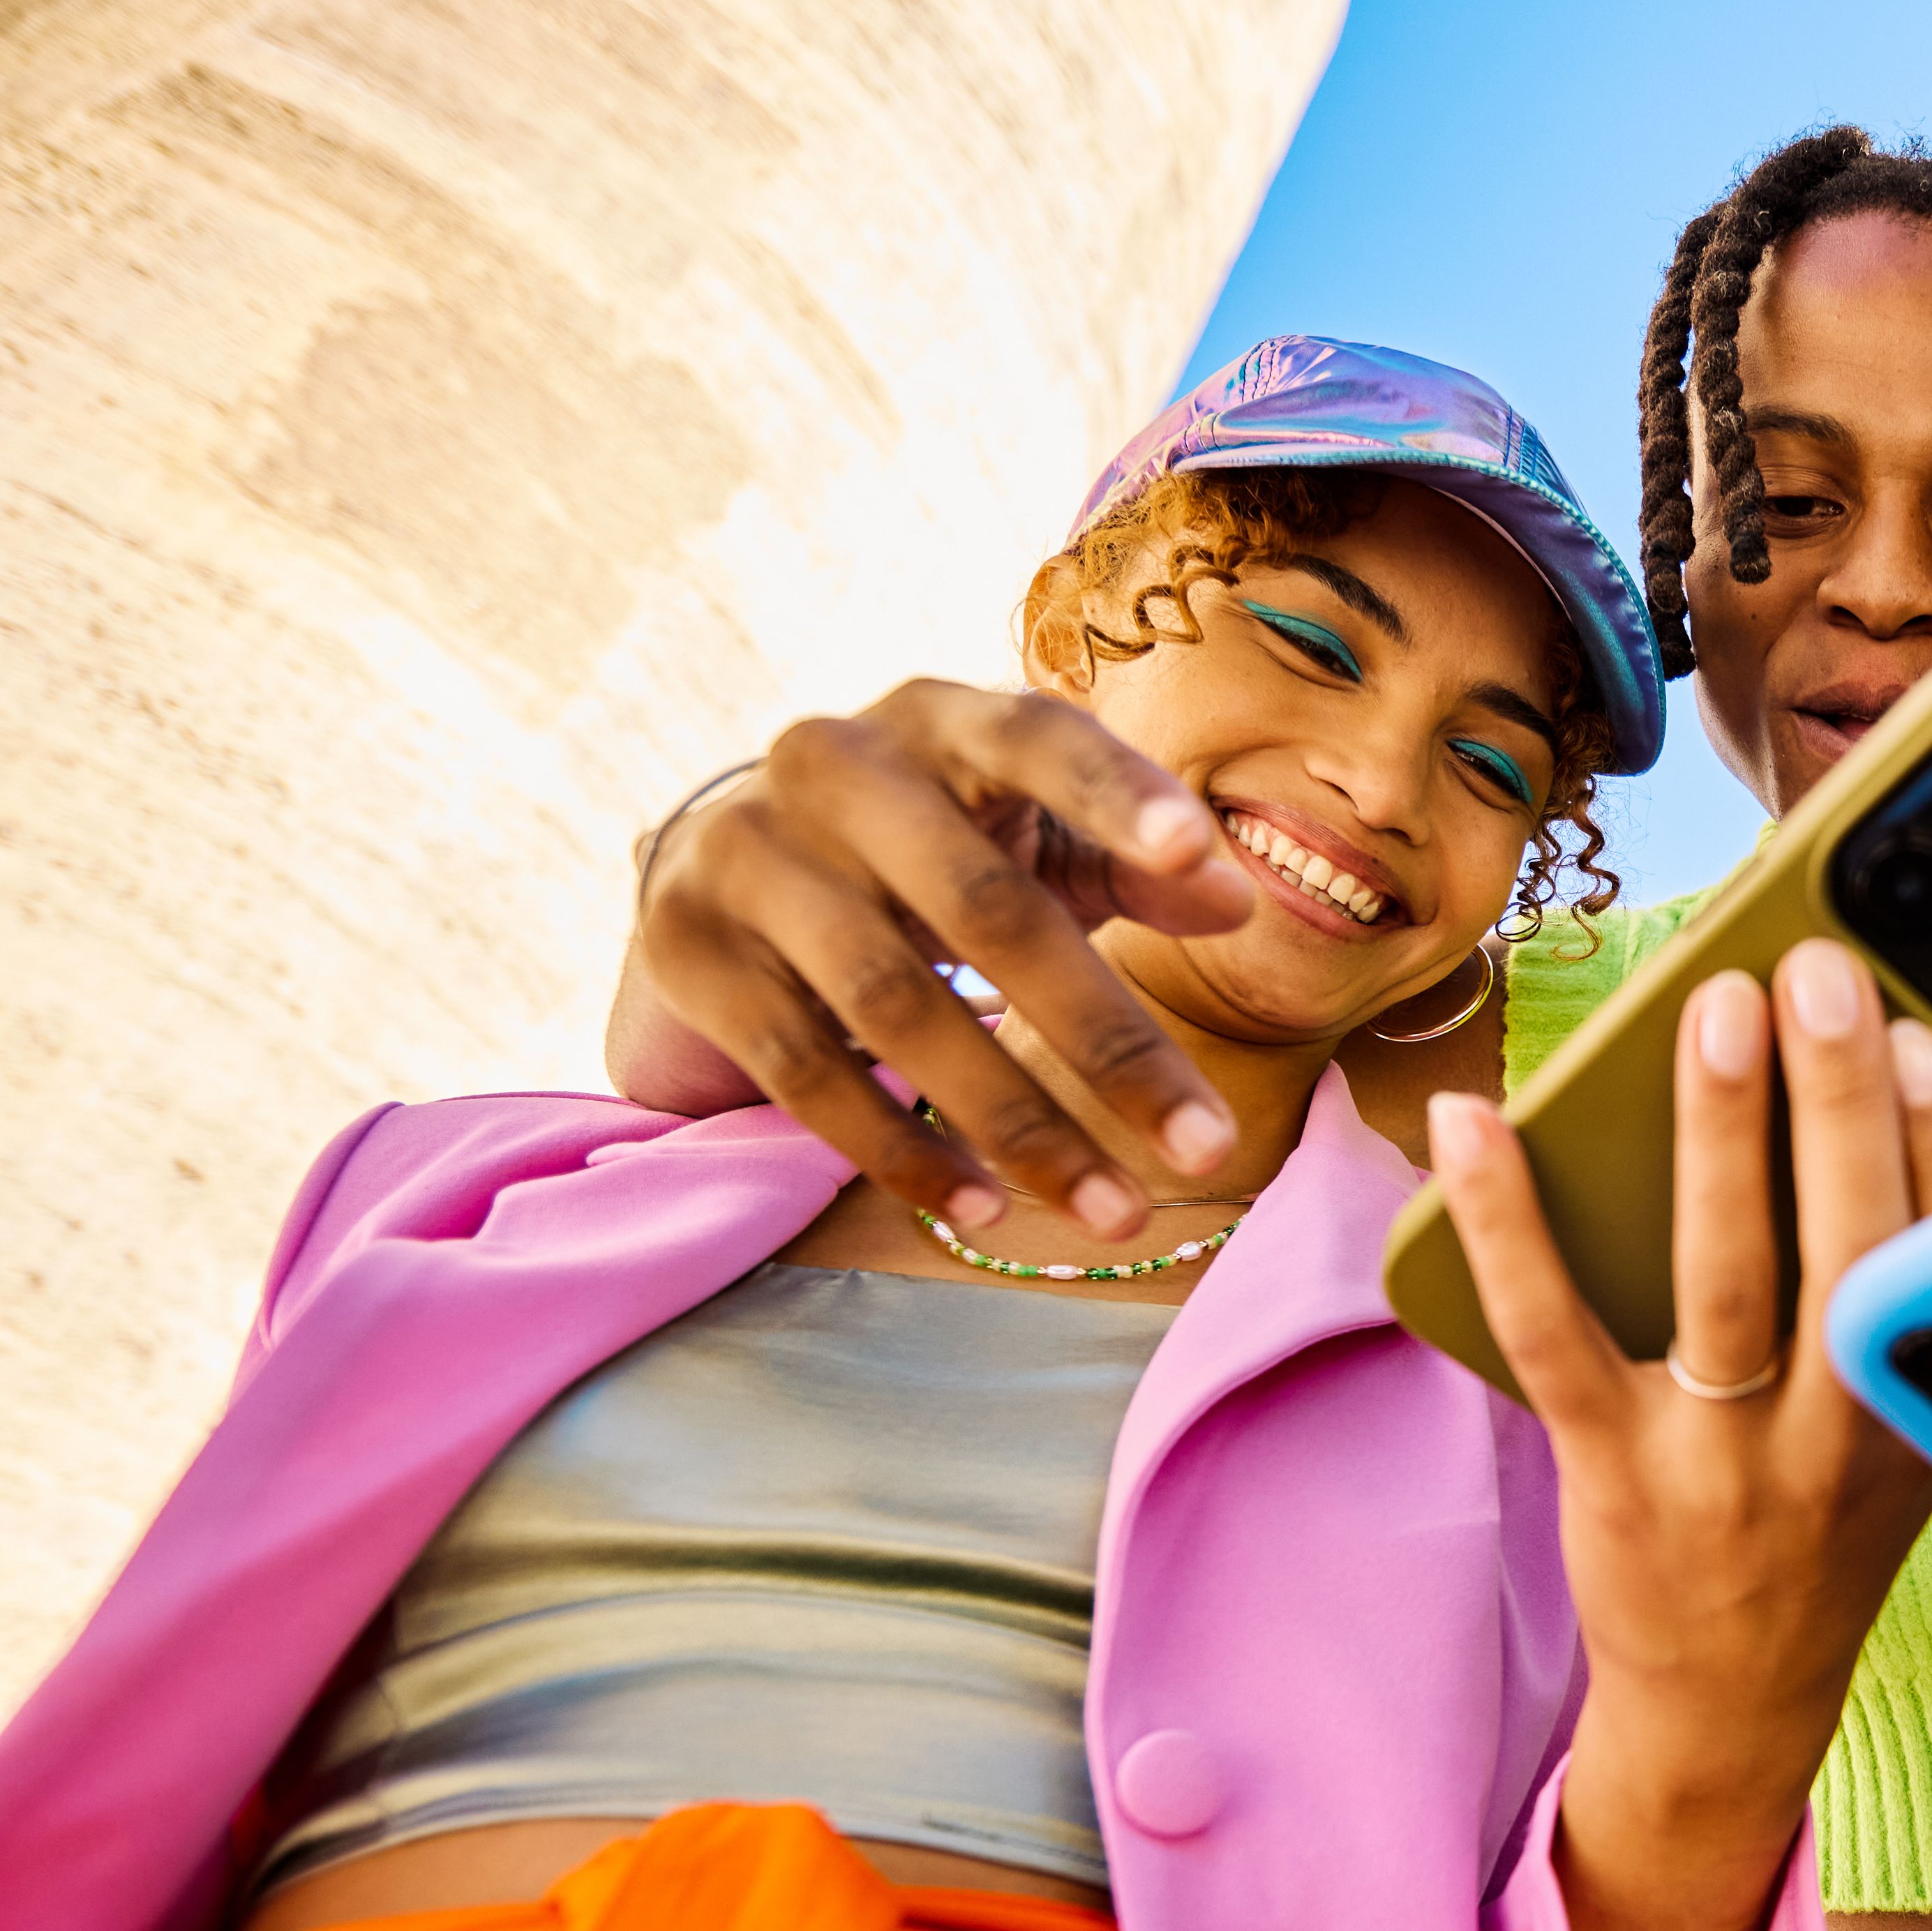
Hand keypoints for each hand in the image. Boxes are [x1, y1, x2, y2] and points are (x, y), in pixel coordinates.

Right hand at [611, 681, 1260, 1238]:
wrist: (727, 853)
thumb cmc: (931, 844)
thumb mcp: (1032, 835)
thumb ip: (1134, 862)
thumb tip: (1237, 899)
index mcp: (943, 720)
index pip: (1037, 740)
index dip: (1119, 793)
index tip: (1200, 856)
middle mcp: (837, 767)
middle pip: (986, 910)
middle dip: (1107, 1041)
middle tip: (1209, 1147)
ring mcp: (752, 856)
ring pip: (896, 1005)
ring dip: (1018, 1123)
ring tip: (1115, 1210)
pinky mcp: (694, 950)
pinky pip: (807, 1069)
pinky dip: (901, 1148)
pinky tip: (986, 1208)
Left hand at [1430, 936, 1931, 1930]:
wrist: (1735, 1705)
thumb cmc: (1827, 1526)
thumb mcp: (1913, 1437)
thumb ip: (1919, 1311)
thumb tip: (1891, 1105)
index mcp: (1931, 1417)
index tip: (1927, 1039)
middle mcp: (1839, 1439)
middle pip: (1851, 1249)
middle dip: (1840, 1103)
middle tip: (1819, 974)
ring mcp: (1722, 1459)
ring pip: (1725, 1276)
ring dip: (1719, 1134)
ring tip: (1715, 1010)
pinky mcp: (1612, 1469)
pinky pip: (1554, 1331)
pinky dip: (1510, 1221)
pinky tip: (1478, 1122)